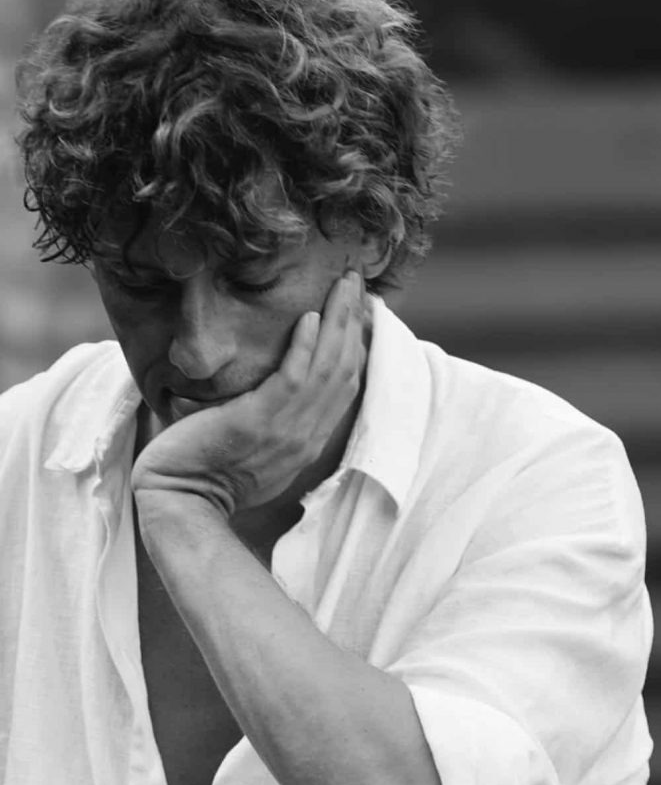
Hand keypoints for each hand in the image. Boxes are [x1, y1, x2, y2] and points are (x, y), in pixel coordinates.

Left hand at [131, 269, 366, 517]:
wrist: (181, 501)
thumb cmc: (208, 476)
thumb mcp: (256, 453)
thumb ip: (274, 425)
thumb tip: (274, 394)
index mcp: (308, 441)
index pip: (344, 387)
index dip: (354, 346)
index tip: (356, 313)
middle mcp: (307, 435)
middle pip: (345, 371)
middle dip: (353, 323)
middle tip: (355, 283)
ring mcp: (287, 429)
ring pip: (327, 368)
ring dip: (338, 322)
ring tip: (343, 285)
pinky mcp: (259, 421)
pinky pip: (293, 378)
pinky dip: (305, 346)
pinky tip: (311, 317)